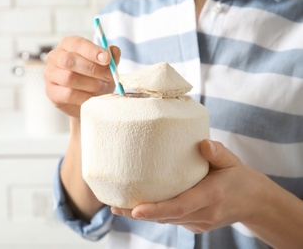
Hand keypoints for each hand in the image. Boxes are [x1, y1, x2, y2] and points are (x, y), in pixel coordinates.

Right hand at [44, 36, 118, 117]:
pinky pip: (68, 94)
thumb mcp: (105, 65)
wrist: (87, 100)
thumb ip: (111, 56)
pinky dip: (84, 97)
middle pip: (70, 60)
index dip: (92, 51)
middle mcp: (55, 57)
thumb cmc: (95, 77)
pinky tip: (92, 98)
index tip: (107, 59)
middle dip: (92, 69)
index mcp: (68, 44)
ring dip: (90, 84)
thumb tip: (114, 51)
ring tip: (102, 87)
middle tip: (109, 76)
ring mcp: (50, 74)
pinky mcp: (51, 92)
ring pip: (69, 78)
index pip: (77, 43)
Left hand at [111, 139, 264, 233]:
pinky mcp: (195, 225)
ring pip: (167, 220)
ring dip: (143, 215)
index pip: (180, 206)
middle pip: (167, 217)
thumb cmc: (239, 177)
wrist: (254, 202)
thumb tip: (202, 143)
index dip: (157, 209)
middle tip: (114, 205)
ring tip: (118, 206)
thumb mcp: (232, 161)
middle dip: (139, 213)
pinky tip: (138, 206)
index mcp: (212, 196)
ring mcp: (199, 223)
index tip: (135, 210)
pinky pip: (172, 220)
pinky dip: (155, 214)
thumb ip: (218, 153)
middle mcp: (204, 214)